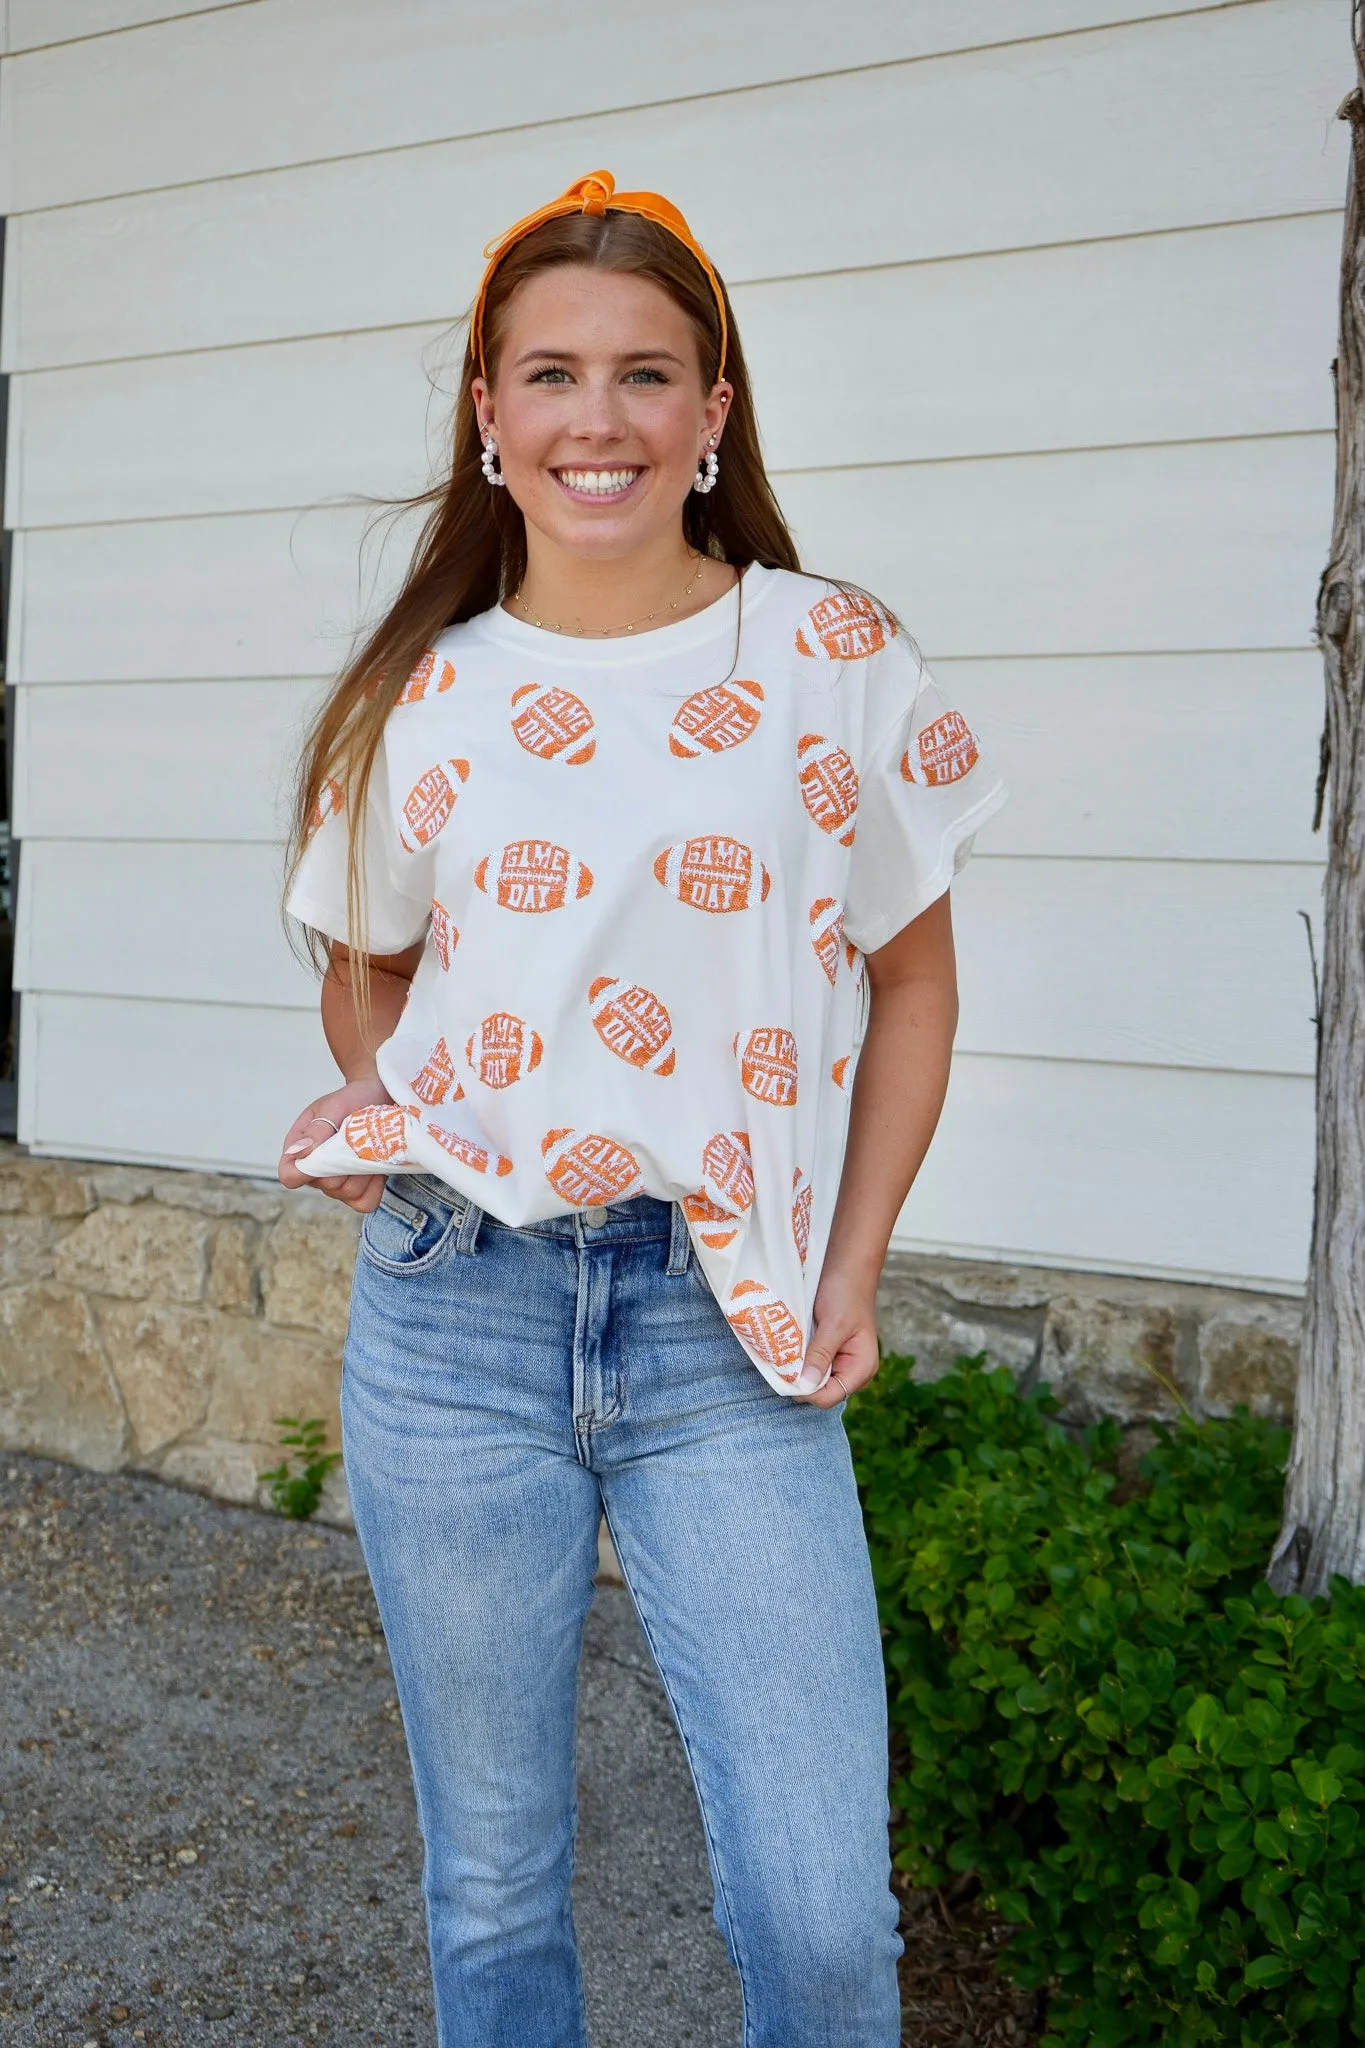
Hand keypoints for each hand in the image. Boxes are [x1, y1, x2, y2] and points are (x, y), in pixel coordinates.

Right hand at [277, 1077, 393, 1213]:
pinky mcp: (360, 1189)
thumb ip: (316, 1130)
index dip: (307, 1171)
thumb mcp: (332, 1107)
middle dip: (348, 1164)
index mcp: (299, 1150)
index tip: (331, 1150)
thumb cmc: (352, 1099)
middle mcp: (315, 1171)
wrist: (379, 1097)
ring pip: (349, 1193)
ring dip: (365, 1172)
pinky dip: (375, 1187)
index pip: (290, 1175)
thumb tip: (297, 1152)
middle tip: (360, 1139)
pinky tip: (378, 1167)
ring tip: (372, 1148)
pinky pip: (365, 1202)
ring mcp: (337, 1183)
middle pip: (328, 1185)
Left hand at [794, 1269, 882, 1406]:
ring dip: (798, 1369)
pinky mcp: (829, 1351)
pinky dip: (799, 1359)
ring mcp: (841, 1361)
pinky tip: (788, 1347)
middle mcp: (853, 1370)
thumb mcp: (833, 1324)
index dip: (806, 1391)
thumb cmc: (846, 1292)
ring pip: (813, 1379)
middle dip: (801, 1380)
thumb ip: (821, 1355)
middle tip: (780, 1362)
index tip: (785, 1374)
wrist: (849, 1266)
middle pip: (821, 1392)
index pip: (830, 1397)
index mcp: (862, 1368)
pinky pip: (811, 1364)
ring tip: (783, 1353)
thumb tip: (806, 1385)